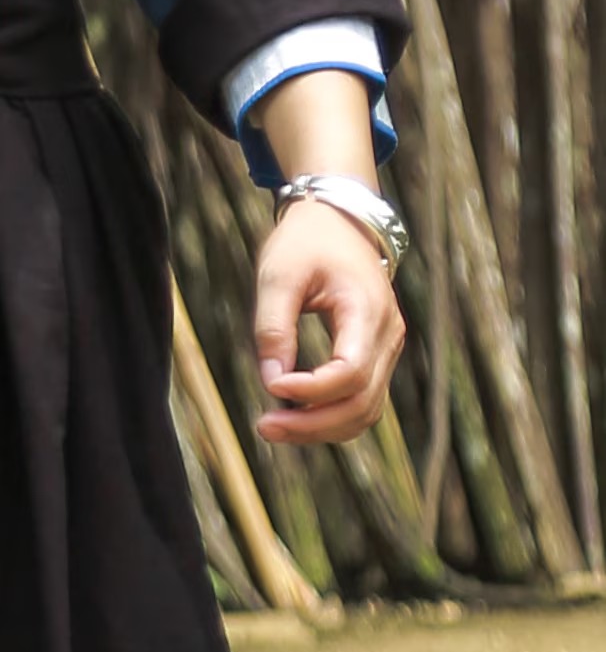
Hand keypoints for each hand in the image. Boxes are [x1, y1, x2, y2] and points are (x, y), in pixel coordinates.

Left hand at [252, 195, 403, 443]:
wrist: (339, 222)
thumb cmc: (306, 243)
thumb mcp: (279, 274)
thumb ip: (273, 327)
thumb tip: (271, 383)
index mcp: (367, 309)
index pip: (351, 370)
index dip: (312, 390)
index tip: (272, 388)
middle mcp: (387, 335)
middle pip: (361, 402)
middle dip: (313, 424)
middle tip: (263, 427)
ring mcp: (387, 349)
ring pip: (365, 410)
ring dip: (322, 428)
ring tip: (273, 428)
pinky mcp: (376, 357)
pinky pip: (362, 401)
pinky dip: (331, 417)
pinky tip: (293, 418)